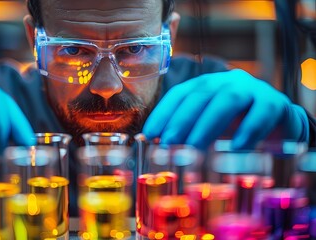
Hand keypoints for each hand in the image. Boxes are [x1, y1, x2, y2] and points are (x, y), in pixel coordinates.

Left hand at [143, 69, 308, 149]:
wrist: (282, 126)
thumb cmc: (236, 128)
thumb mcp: (210, 130)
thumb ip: (189, 136)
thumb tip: (158, 151)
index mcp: (207, 86)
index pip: (180, 94)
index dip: (163, 113)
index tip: (149, 135)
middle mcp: (226, 82)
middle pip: (200, 94)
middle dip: (181, 120)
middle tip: (168, 144)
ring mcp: (252, 90)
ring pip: (228, 100)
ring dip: (208, 124)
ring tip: (194, 147)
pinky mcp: (276, 103)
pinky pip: (262, 112)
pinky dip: (249, 130)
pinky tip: (237, 148)